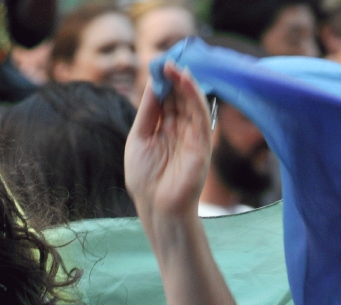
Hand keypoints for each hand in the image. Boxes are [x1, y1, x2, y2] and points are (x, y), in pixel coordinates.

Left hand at [124, 62, 211, 219]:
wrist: (156, 208)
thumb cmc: (145, 179)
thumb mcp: (139, 138)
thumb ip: (148, 111)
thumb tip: (154, 82)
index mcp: (165, 129)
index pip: (167, 99)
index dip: (163, 82)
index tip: (158, 64)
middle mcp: (181, 130)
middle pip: (180, 97)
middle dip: (174, 78)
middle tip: (166, 60)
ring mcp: (192, 136)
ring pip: (192, 103)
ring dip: (184, 83)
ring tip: (174, 66)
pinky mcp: (202, 144)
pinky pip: (200, 115)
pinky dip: (194, 97)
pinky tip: (186, 82)